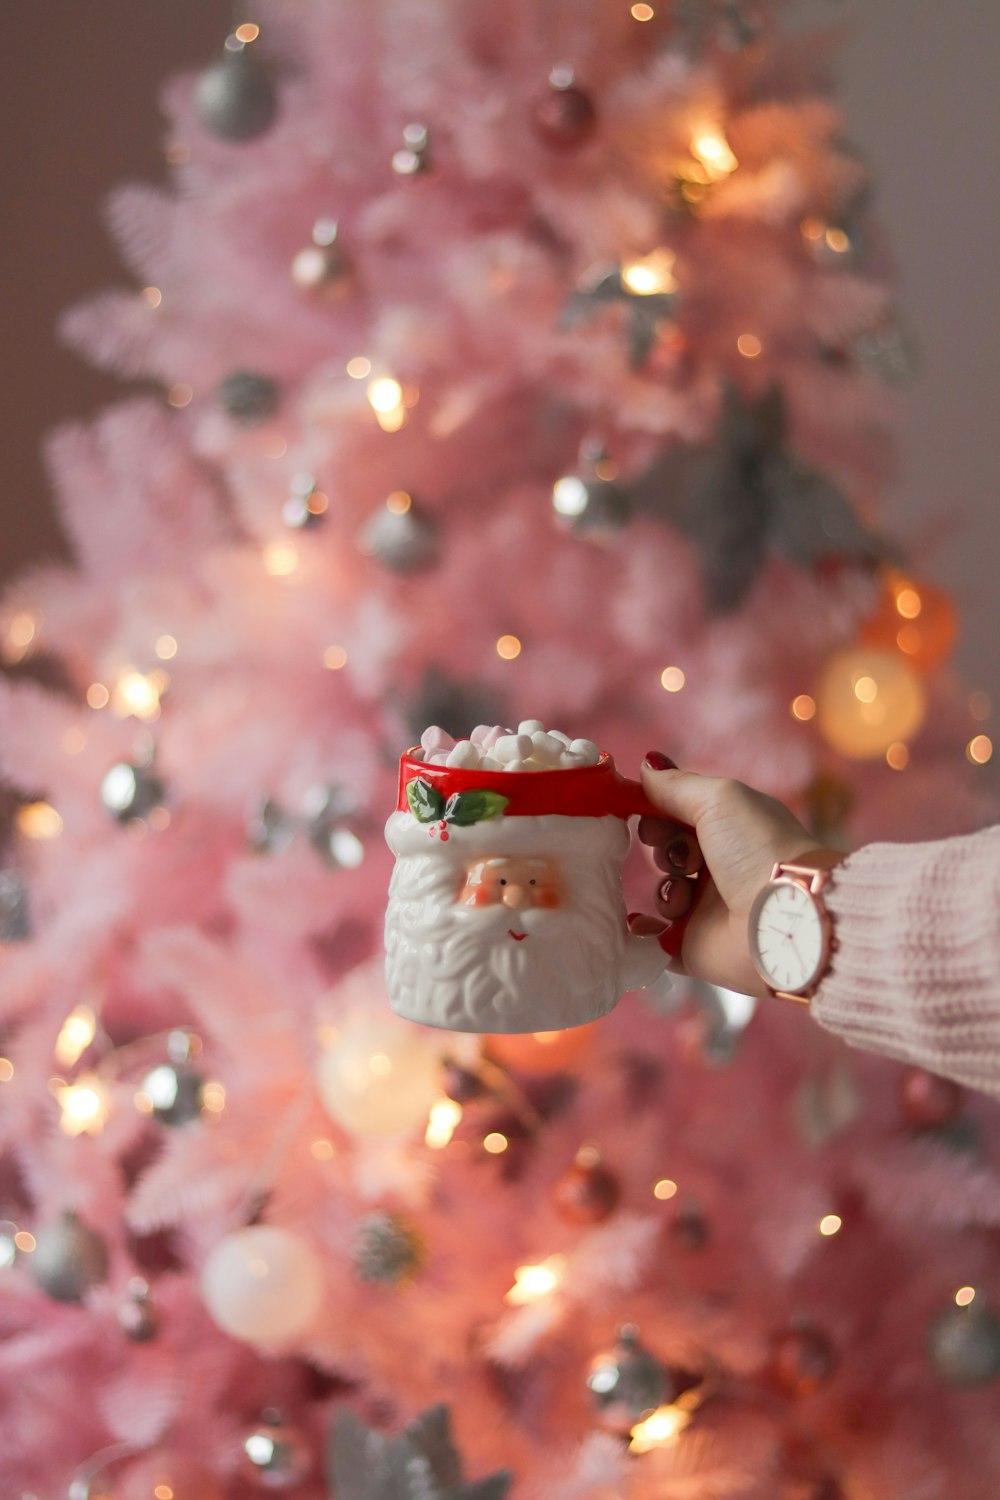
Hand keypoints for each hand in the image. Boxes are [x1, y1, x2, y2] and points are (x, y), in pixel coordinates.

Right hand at [630, 753, 840, 995]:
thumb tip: (646, 767)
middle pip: (669, 852)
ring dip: (666, 887)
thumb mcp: (719, 799)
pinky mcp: (694, 947)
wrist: (785, 917)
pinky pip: (655, 938)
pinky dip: (646, 930)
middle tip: (680, 854)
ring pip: (664, 892)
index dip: (660, 811)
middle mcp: (722, 869)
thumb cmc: (758, 848)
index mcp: (732, 831)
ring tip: (685, 893)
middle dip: (663, 847)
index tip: (646, 811)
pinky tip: (651, 922)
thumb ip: (677, 785)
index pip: (683, 816)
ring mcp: (709, 910)